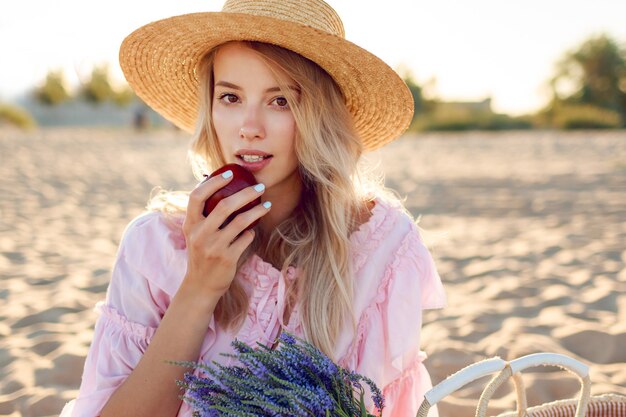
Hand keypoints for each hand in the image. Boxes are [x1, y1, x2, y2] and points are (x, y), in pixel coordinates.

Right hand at [181, 171, 270, 300]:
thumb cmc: (202, 252)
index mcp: (189, 224)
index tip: (230, 174)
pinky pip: (246, 238)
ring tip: (268, 204)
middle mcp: (199, 234)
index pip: (196, 196)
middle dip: (246, 193)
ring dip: (258, 211)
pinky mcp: (226, 258)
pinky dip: (251, 232)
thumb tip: (222, 187)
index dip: (213, 183)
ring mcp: (213, 247)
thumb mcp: (195, 233)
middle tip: (260, 187)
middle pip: (224, 206)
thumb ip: (204, 215)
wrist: (201, 285)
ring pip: (241, 221)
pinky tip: (252, 231)